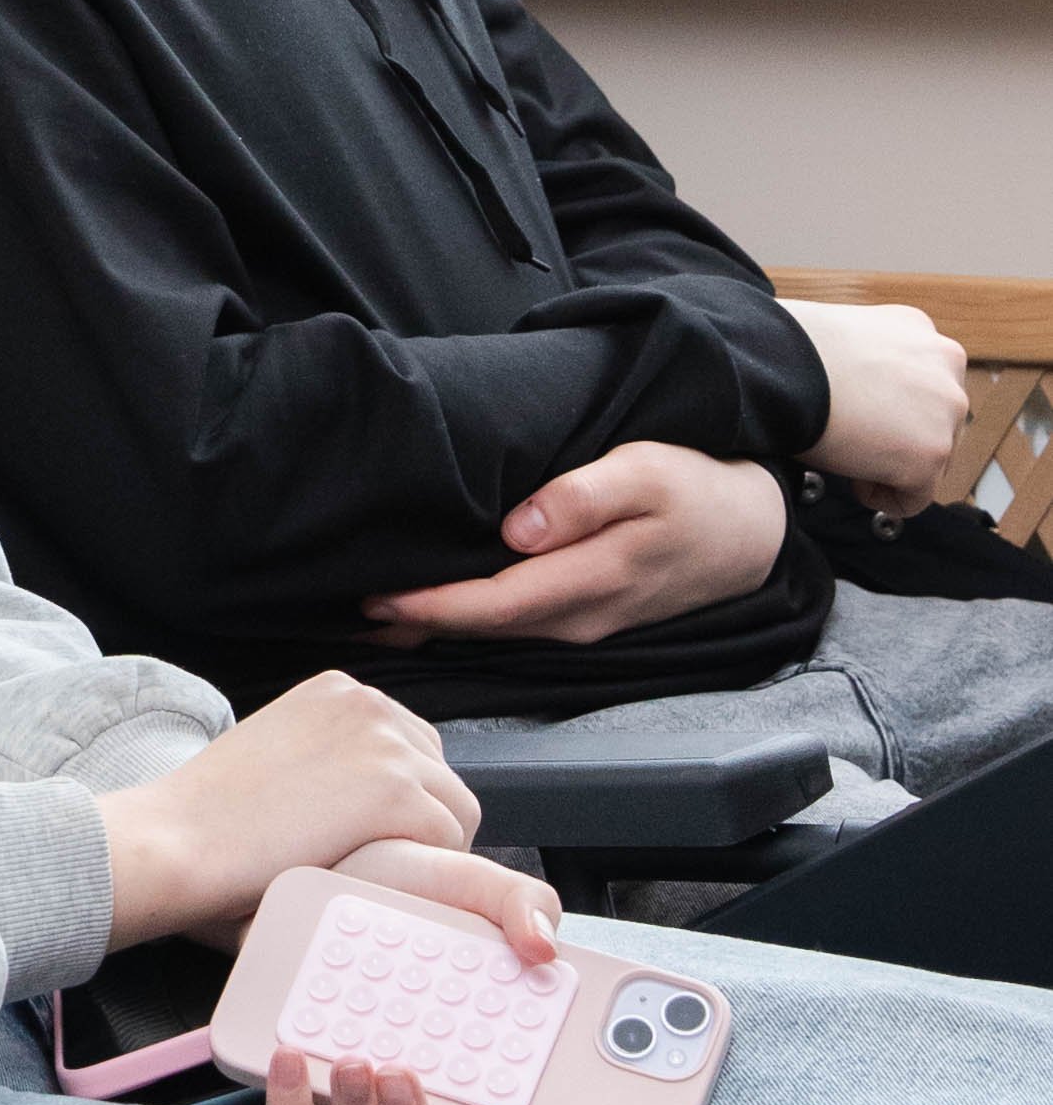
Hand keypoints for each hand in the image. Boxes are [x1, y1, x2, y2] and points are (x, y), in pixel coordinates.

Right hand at [98, 669, 478, 950]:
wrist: (180, 838)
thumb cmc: (210, 816)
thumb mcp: (277, 751)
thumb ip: (327, 754)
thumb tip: (361, 793)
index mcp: (338, 689)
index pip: (412, 744)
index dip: (400, 799)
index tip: (367, 835)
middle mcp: (368, 703)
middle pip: (441, 773)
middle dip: (418, 820)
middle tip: (373, 863)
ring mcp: (385, 744)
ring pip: (455, 808)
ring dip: (426, 848)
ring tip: (376, 878)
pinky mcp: (396, 791)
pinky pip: (450, 840)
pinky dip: (423, 871)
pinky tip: (374, 881)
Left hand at [264, 860, 563, 1104]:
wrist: (342, 858)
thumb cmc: (418, 887)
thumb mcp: (478, 886)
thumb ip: (523, 907)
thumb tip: (543, 946)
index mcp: (479, 1070)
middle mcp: (422, 1097)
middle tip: (403, 1078)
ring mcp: (362, 1095)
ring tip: (356, 1061)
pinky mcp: (306, 1077)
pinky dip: (292, 1101)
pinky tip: (292, 1056)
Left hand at [363, 444, 784, 648]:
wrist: (753, 530)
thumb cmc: (696, 488)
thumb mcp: (647, 471)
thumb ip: (584, 498)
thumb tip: (522, 528)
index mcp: (591, 580)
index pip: (492, 605)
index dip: (431, 607)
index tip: (377, 598)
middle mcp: (582, 617)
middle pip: (484, 628)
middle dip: (417, 626)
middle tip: (350, 611)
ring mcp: (586, 624)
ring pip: (498, 632)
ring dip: (438, 628)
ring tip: (378, 616)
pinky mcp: (588, 616)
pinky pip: (517, 625)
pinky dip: (471, 622)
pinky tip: (437, 613)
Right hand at [781, 299, 967, 511]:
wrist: (779, 364)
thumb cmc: (787, 347)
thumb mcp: (843, 330)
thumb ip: (868, 356)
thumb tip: (858, 383)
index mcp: (919, 330)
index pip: (924, 385)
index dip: (887, 408)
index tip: (857, 414)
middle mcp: (944, 363)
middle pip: (936, 422)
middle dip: (897, 438)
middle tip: (853, 436)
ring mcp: (945, 409)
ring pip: (930, 461)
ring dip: (889, 465)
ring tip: (849, 454)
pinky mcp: (932, 452)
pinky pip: (914, 498)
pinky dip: (881, 496)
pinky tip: (851, 477)